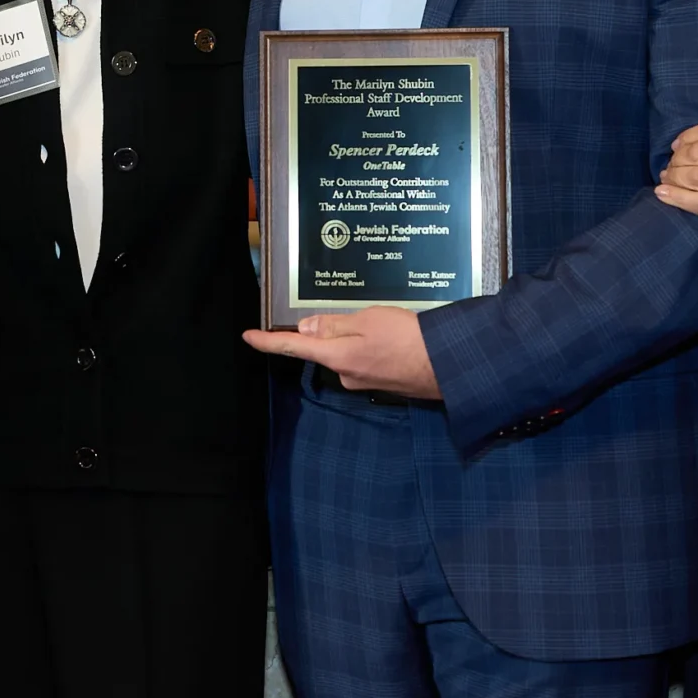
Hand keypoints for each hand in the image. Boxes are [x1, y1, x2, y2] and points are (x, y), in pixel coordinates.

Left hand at [243, 305, 437, 399]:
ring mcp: (364, 382)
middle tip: (368, 314)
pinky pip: (367, 361)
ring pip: (349, 353)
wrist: (450, 367)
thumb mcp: (368, 319)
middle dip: (338, 330)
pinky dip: (376, 348)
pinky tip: (397, 339)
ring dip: (361, 338)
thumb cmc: (409, 338)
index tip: (248, 336)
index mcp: (337, 357)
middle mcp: (345, 375)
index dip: (267, 342)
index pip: (292, 349)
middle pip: (326, 349)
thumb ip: (334, 324)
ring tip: (391, 324)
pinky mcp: (382, 383)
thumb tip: (305, 329)